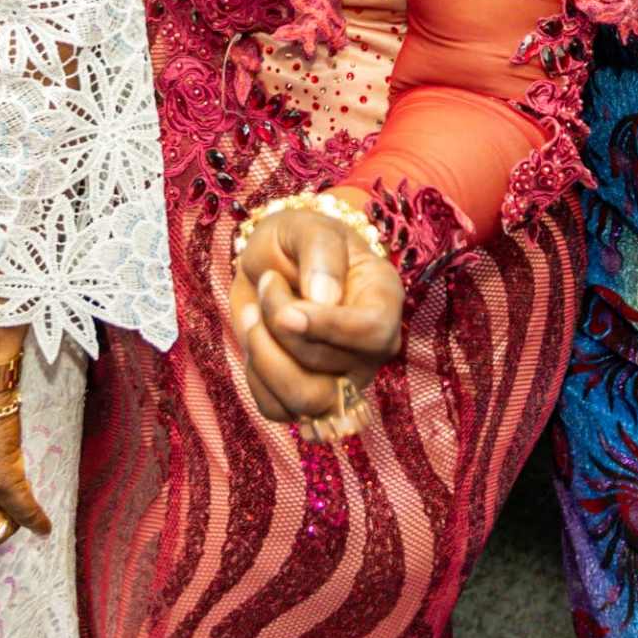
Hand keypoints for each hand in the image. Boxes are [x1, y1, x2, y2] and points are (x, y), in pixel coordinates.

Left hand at [222, 196, 402, 426]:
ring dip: (264, 354)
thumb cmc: (299, 241)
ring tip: (253, 312)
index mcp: (384, 299)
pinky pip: (278, 410)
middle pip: (327, 364)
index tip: (287, 311)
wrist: (274, 265)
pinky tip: (255, 341)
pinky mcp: (310, 399)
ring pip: (306, 398)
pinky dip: (255, 377)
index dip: (329, 328)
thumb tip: (324, 298)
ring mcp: (344, 379)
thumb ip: (321, 253)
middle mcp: (372, 348)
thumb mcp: (308, 227)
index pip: (372, 333)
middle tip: (266, 282)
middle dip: (279, 323)